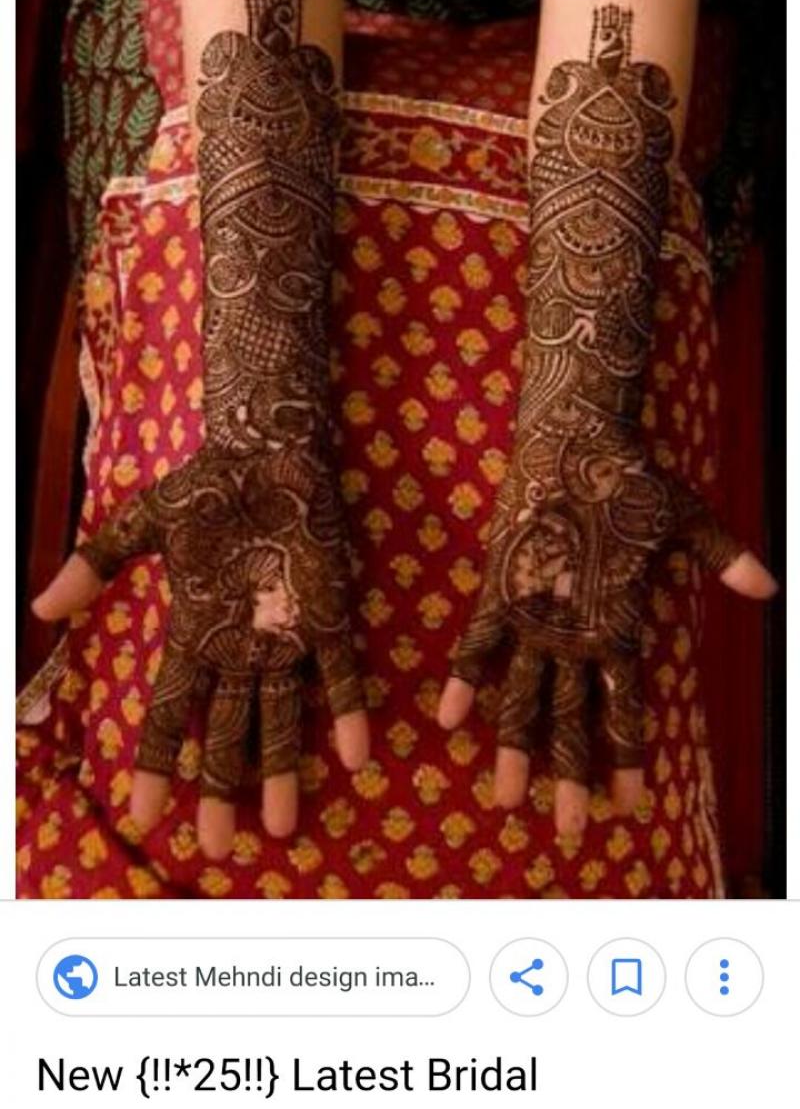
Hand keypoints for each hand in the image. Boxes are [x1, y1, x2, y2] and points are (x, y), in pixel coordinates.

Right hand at [33, 442, 368, 858]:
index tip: (145, 813)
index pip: (167, 714)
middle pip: (225, 734)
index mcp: (193, 634)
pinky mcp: (328, 614)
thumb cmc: (205, 486)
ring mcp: (285, 638)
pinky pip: (338, 673)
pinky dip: (347, 712)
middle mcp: (238, 650)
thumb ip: (97, 564)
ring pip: (282, 719)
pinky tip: (354, 757)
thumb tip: (41, 605)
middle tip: (217, 848)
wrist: (266, 452)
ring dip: (283, 771)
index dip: (155, 764)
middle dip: (221, 791)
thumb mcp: (143, 524)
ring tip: (283, 826)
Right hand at [438, 427, 775, 837]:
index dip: (627, 760)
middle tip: (569, 831)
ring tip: (505, 800)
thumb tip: (770, 589)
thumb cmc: (633, 479)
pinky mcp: (497, 588)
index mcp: (622, 626)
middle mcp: (575, 634)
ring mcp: (532, 614)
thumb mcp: (688, 522)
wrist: (574, 439)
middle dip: (571, 781)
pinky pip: (474, 645)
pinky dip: (462, 681)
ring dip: (513, 752)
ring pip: (520, 699)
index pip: (627, 711)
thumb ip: (725, 560)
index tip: (629, 805)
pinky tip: (447, 721)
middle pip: (571, 723)